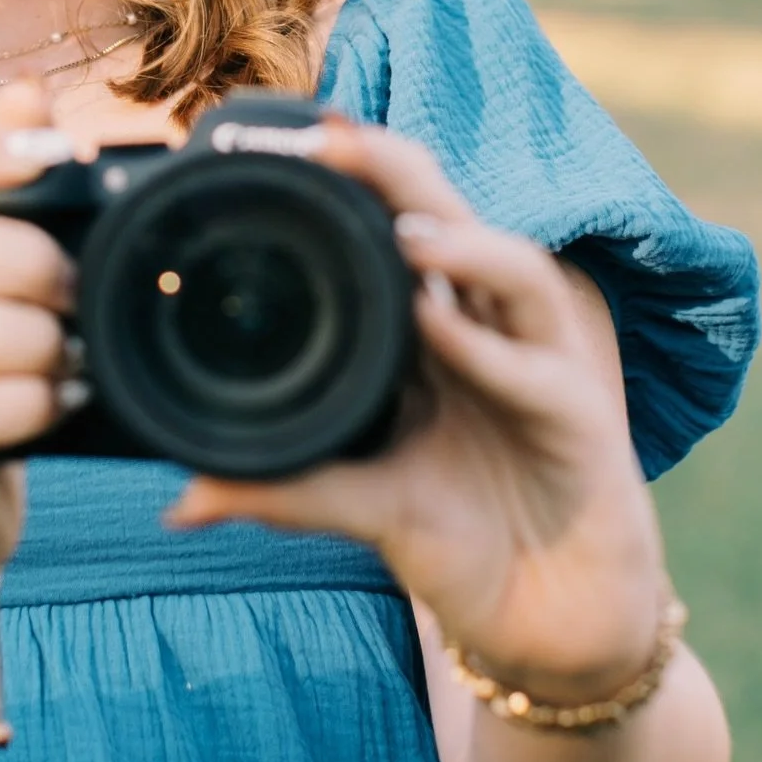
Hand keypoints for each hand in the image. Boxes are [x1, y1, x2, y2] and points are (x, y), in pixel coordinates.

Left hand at [168, 123, 666, 702]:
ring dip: (462, 243)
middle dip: (397, 170)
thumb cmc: (460, 536)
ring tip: (402, 232)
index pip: (395, 225)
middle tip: (333, 138)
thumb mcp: (358, 506)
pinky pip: (540, 373)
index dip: (354, 179)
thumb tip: (179, 504)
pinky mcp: (583, 421)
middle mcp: (486, 328)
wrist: (545, 623)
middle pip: (451, 218)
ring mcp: (540, 365)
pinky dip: (490, 350)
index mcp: (433, 328)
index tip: (287, 139)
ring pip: (515, 271)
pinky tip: (441, 327)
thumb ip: (280, 491)